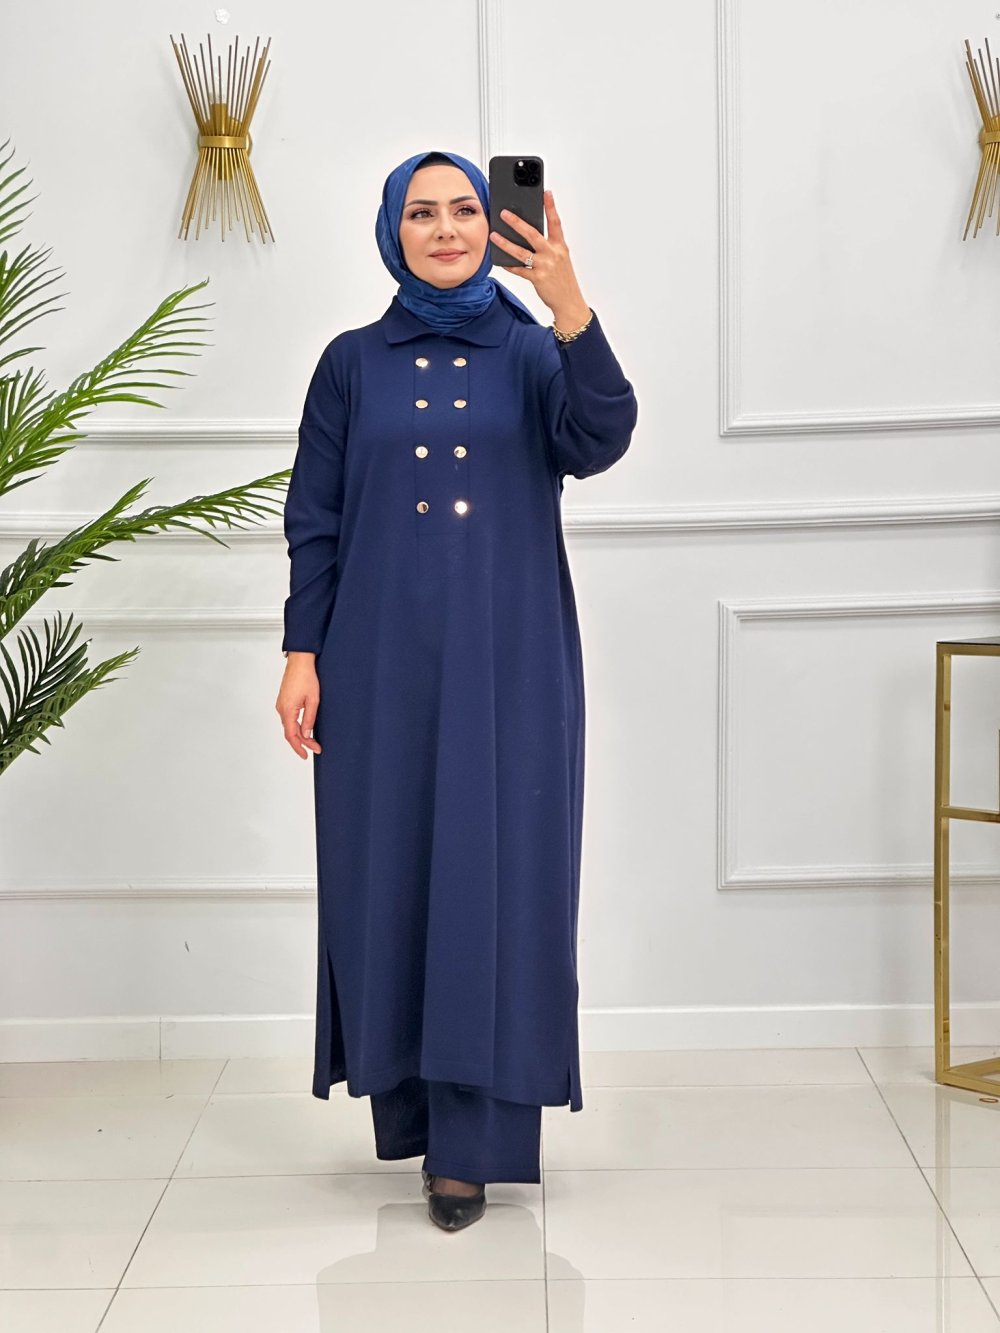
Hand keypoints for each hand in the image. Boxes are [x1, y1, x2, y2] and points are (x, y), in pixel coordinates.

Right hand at [276, 656, 321, 758]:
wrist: (300, 661)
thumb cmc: (307, 677)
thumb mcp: (313, 700)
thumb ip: (309, 719)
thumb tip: (306, 735)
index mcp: (287, 710)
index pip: (291, 735)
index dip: (299, 747)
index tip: (306, 755)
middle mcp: (281, 709)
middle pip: (290, 732)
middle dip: (303, 742)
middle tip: (317, 748)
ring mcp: (281, 704)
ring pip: (289, 725)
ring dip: (300, 735)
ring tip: (313, 741)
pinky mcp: (284, 701)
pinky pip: (289, 718)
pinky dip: (296, 726)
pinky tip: (305, 729)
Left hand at [489, 189, 590, 326]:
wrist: (569, 302)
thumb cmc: (564, 280)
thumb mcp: (561, 259)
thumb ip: (548, 247)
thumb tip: (529, 236)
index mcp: (560, 247)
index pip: (555, 222)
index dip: (551, 207)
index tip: (546, 193)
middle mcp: (553, 254)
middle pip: (533, 234)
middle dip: (517, 222)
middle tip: (505, 213)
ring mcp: (544, 266)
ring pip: (521, 252)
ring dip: (506, 243)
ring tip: (494, 236)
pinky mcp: (537, 279)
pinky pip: (519, 270)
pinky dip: (509, 265)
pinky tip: (500, 261)